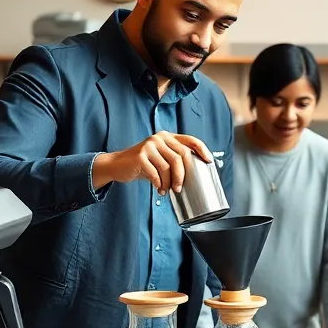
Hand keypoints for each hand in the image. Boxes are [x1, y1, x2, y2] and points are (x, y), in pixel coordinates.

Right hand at [94, 131, 210, 193]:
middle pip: (180, 157)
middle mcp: (159, 138)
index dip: (202, 150)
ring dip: (170, 182)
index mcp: (167, 137)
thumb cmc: (142, 164)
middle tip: (180, 188)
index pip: (190, 140)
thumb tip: (194, 174)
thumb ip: (174, 160)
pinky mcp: (140, 156)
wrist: (117, 165)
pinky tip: (158, 189)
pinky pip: (155, 173)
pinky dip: (159, 184)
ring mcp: (149, 146)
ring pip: (168, 167)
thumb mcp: (159, 158)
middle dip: (182, 175)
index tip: (209, 162)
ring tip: (167, 190)